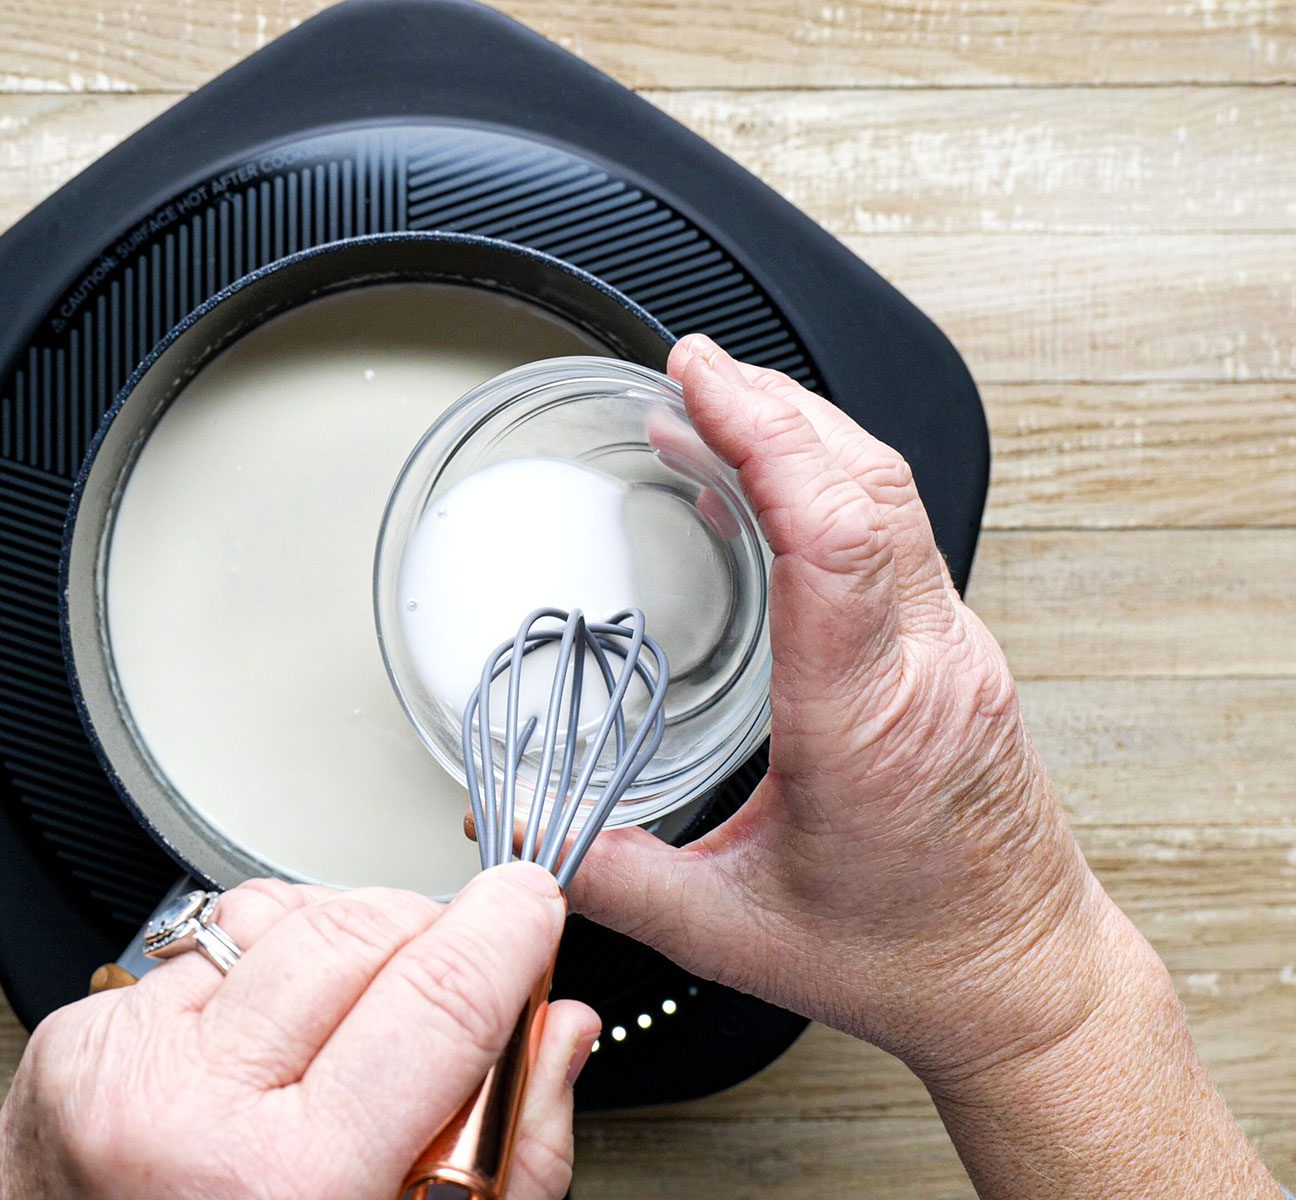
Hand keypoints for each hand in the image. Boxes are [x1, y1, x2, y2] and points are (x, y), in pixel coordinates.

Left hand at [0, 863, 598, 1199]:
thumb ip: (512, 1155)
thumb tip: (558, 1027)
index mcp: (289, 1186)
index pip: (438, 997)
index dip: (508, 931)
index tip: (533, 905)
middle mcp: (190, 1109)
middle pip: (358, 929)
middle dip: (429, 930)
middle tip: (456, 977)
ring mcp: (121, 1063)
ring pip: (279, 915)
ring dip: (341, 943)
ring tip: (352, 1024)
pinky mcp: (74, 1036)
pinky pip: (204, 948)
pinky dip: (258, 974)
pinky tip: (266, 1043)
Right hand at [580, 336, 1285, 1196]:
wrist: (1020, 976)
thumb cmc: (907, 953)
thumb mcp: (735, 934)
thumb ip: (616, 879)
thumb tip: (520, 833)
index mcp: (869, 723)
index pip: (833, 538)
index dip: (766, 440)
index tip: (700, 380)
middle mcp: (925, 667)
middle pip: (868, 484)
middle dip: (774, 404)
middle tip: (691, 366)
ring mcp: (951, 649)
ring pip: (890, 495)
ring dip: (804, 432)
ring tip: (715, 404)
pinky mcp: (952, 650)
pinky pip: (893, 530)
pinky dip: (826, 479)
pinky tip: (766, 485)